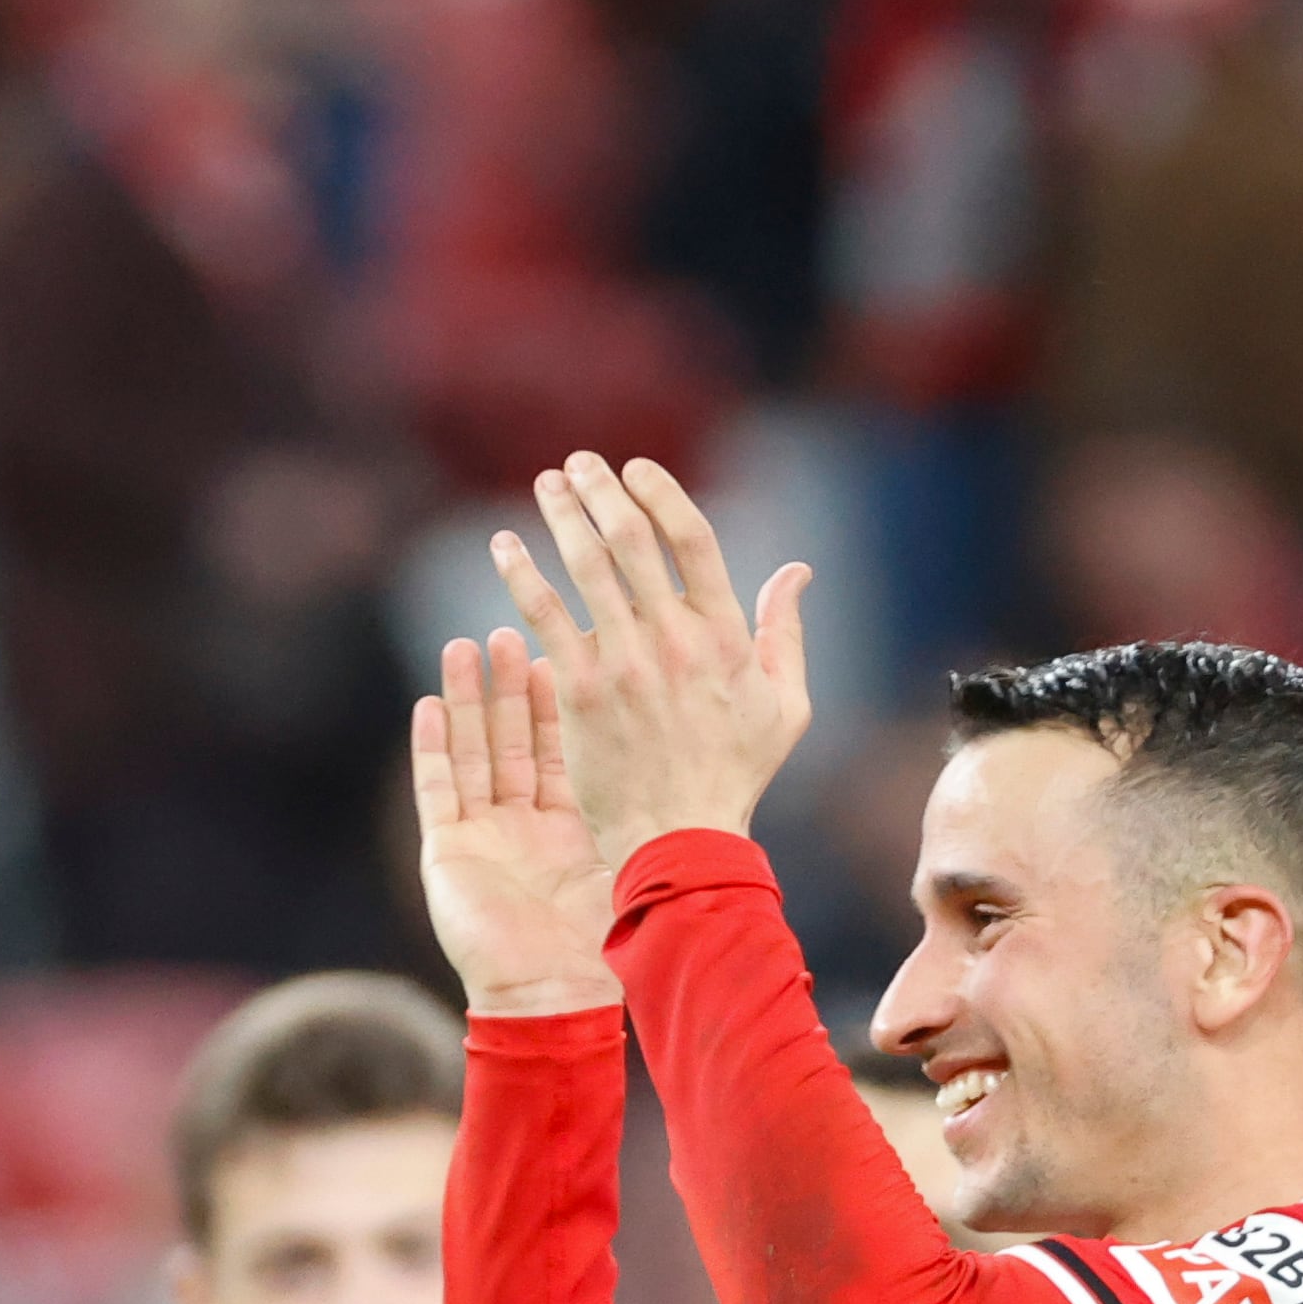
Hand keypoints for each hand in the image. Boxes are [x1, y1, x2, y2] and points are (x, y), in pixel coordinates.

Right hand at [412, 631, 621, 1018]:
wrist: (555, 1000)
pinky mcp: (447, 854)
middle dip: (509, 689)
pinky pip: (437, 789)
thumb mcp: (632, 872)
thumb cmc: (603, 951)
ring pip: (471, 754)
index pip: (558, 751)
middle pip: (510, 742)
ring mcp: (482, 839)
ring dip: (468, 702)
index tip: (561, 651)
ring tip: (466, 647)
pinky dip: (432, 747)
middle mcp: (522, 829)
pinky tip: (431, 703)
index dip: (555, 704)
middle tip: (510, 632)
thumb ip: (645, 824)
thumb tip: (695, 784)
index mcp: (567, 831)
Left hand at [495, 453, 813, 865]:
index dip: (661, 493)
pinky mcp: (581, 693)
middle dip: (601, 491)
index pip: (691, 540)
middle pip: (631, 540)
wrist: (681, 839)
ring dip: (562, 516)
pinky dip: (522, 573)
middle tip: (579, 464)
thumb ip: (787, 633)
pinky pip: (544, 616)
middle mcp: (674, 641)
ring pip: (586, 567)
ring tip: (547, 484)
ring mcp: (624, 665)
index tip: (635, 469)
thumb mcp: (785, 705)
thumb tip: (797, 571)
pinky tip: (504, 546)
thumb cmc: (734, 774)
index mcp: (725, 637)